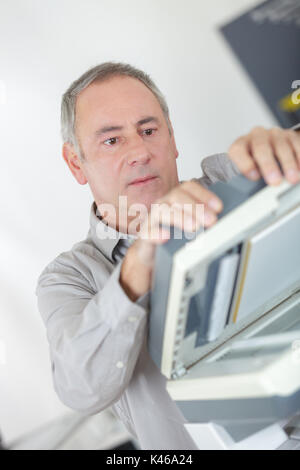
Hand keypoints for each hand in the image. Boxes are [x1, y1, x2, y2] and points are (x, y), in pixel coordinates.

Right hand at [119, 181, 222, 300]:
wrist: (152, 253)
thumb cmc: (173, 236)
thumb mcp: (191, 224)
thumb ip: (204, 219)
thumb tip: (224, 222)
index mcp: (176, 199)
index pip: (189, 188)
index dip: (204, 195)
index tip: (218, 207)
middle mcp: (164, 204)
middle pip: (176, 196)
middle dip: (196, 207)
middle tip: (211, 220)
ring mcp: (153, 218)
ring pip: (162, 210)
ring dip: (180, 217)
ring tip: (193, 227)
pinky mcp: (144, 234)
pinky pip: (147, 231)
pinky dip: (156, 233)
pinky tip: (166, 236)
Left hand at [228, 126, 299, 184]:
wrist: (269, 147)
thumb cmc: (254, 162)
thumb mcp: (246, 170)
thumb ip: (247, 179)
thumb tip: (251, 194)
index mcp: (241, 145)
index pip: (238, 150)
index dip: (245, 164)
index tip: (254, 177)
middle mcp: (256, 136)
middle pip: (261, 148)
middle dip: (269, 165)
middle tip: (275, 181)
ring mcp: (274, 135)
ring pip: (281, 146)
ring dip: (288, 164)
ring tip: (292, 178)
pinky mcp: (290, 136)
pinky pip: (297, 144)